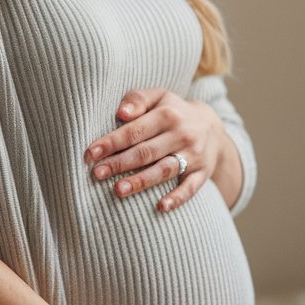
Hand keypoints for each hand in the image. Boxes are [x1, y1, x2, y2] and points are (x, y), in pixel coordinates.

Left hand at [86, 88, 225, 211]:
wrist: (212, 127)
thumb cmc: (173, 112)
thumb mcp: (158, 97)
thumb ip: (138, 99)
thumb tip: (121, 113)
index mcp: (168, 114)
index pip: (136, 130)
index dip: (113, 142)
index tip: (92, 153)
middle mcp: (182, 134)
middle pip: (146, 152)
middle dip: (120, 163)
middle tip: (97, 173)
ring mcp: (194, 155)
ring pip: (164, 170)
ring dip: (141, 181)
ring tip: (118, 190)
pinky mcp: (202, 173)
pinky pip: (190, 187)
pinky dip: (177, 198)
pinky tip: (160, 207)